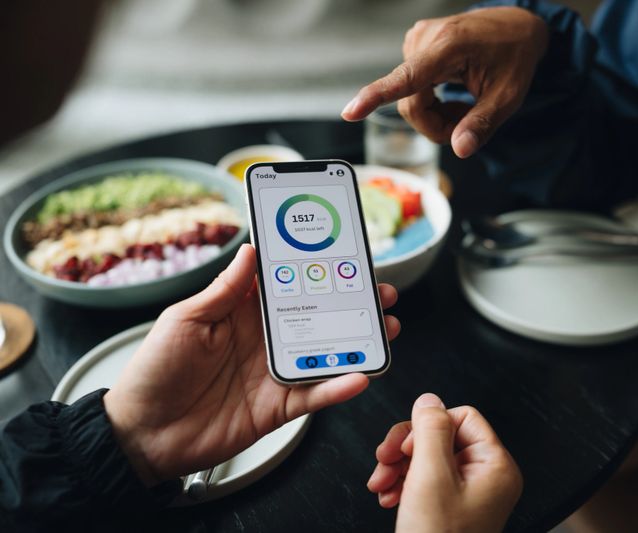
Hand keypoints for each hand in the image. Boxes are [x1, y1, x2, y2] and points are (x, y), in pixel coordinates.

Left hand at [103, 244, 400, 486]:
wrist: (142, 434)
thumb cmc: (154, 371)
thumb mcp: (184, 320)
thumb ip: (223, 290)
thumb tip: (251, 251)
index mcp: (243, 313)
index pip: (287, 285)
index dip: (315, 269)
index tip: (343, 254)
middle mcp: (265, 340)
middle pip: (319, 316)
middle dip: (352, 303)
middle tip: (380, 291)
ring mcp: (275, 373)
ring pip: (326, 353)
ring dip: (358, 342)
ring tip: (385, 328)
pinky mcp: (278, 407)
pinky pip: (314, 395)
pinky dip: (338, 387)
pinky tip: (358, 375)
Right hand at [341, 7, 548, 157]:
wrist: (517, 26)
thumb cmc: (514, 58)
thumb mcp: (508, 97)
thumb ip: (482, 124)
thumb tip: (460, 149)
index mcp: (449, 47)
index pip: (406, 78)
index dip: (376, 97)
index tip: (350, 112)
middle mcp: (425, 39)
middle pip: (411, 104)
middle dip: (436, 125)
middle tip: (466, 124)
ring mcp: (416, 40)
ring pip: (410, 100)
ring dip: (435, 114)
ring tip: (463, 103)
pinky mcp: (414, 45)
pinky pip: (411, 89)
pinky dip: (431, 101)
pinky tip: (451, 93)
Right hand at [368, 393, 522, 532]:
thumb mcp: (430, 477)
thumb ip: (430, 431)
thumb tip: (429, 399)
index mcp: (495, 466)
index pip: (462, 417)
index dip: (429, 427)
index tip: (409, 446)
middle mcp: (486, 477)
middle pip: (441, 436)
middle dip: (406, 448)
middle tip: (385, 461)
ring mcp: (468, 493)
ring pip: (427, 457)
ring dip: (398, 466)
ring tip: (382, 484)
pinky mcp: (450, 506)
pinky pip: (424, 479)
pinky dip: (402, 483)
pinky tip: (389, 496)